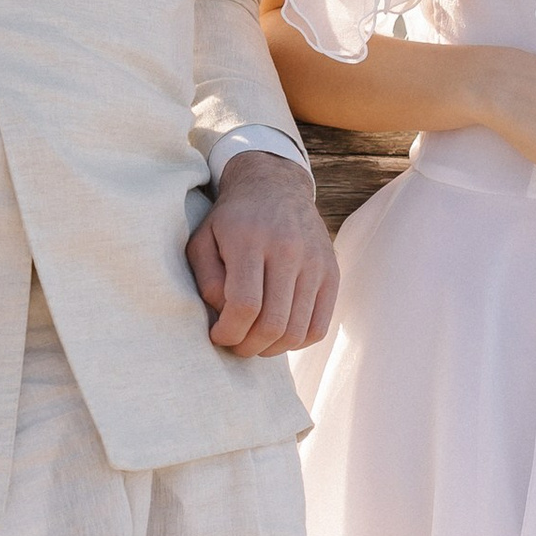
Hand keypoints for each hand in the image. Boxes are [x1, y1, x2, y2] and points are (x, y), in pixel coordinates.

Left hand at [187, 151, 339, 355]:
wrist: (276, 187)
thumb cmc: (232, 220)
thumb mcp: (204, 240)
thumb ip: (207, 279)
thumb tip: (224, 316)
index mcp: (251, 240)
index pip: (246, 305)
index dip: (229, 332)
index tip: (218, 335)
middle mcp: (288, 250)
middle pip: (273, 323)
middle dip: (248, 346)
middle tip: (235, 345)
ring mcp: (315, 262)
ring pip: (297, 330)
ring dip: (272, 349)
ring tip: (255, 342)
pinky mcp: (331, 273)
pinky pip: (319, 326)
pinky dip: (298, 341)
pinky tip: (279, 334)